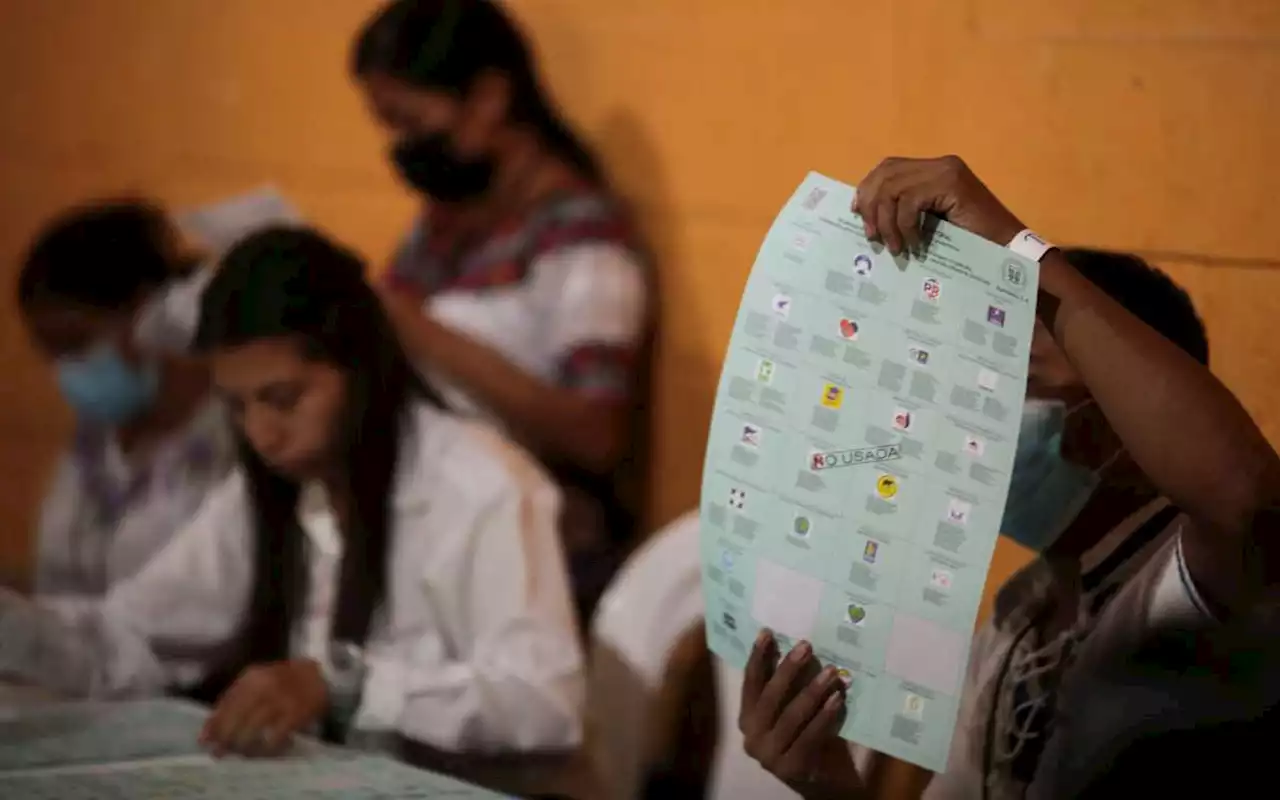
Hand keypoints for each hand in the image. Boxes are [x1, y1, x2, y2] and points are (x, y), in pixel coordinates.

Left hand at [200, 659, 327, 757]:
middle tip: (219, 753)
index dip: (213, 724)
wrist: (322, 674)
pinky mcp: (295, 713)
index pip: (225, 703)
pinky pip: (274, 737)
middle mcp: (263, 687)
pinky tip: (264, 751)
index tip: (205, 740)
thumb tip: (212, 725)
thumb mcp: (259, 680)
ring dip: (242, 746)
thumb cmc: (285, 680)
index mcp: (251, 677)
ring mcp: (279, 700)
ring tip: (241, 754)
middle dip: (224, 738)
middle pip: (235, 718)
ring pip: (251, 729)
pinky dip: (266, 747)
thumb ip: (237, 697)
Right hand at [740, 631, 865, 799]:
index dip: (757, 658)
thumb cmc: (806, 733)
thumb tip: (796, 644)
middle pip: (769, 697)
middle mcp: (752, 738)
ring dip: (812, 691)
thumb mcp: (790, 708)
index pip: (750, 683)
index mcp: (746, 719)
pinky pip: (810, 736)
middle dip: (787, 669)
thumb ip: (786, 685)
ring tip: (831, 671)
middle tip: (806, 646)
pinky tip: (837, 699)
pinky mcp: (792, 768)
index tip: (768, 633)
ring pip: (790, 716)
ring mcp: (770, 756)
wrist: (824, 776)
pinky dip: (825, 716)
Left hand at [854, 155, 1024, 254]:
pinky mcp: (951, 183)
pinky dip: (905, 226)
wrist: (1007, 248)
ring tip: (894, 247)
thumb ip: (905, 212)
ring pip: (893, 188)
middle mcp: (939, 163)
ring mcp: (946, 171)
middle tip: (872, 235)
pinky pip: (910, 201)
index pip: (888, 168)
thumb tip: (867, 216)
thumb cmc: (970, 242)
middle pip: (886, 173)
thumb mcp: (928, 224)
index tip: (858, 214)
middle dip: (871, 204)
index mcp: (933, 168)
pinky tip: (914, 244)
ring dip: (886, 221)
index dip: (868, 189)